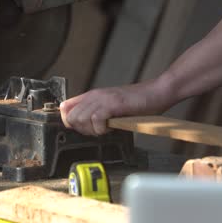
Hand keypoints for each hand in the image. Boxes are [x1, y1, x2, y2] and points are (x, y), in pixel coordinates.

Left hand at [59, 78, 173, 135]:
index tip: (84, 128)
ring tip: (106, 128)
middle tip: (97, 130)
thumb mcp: (111, 106)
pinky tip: (112, 126)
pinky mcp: (112, 103)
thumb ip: (96, 112)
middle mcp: (94, 95)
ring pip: (81, 119)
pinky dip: (102, 129)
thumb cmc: (138, 103)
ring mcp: (102, 98)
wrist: (156, 93)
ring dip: (92, 130)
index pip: (65, 108)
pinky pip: (96, 120)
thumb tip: (82, 125)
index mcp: (92, 95)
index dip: (70, 122)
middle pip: (70, 117)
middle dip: (82, 129)